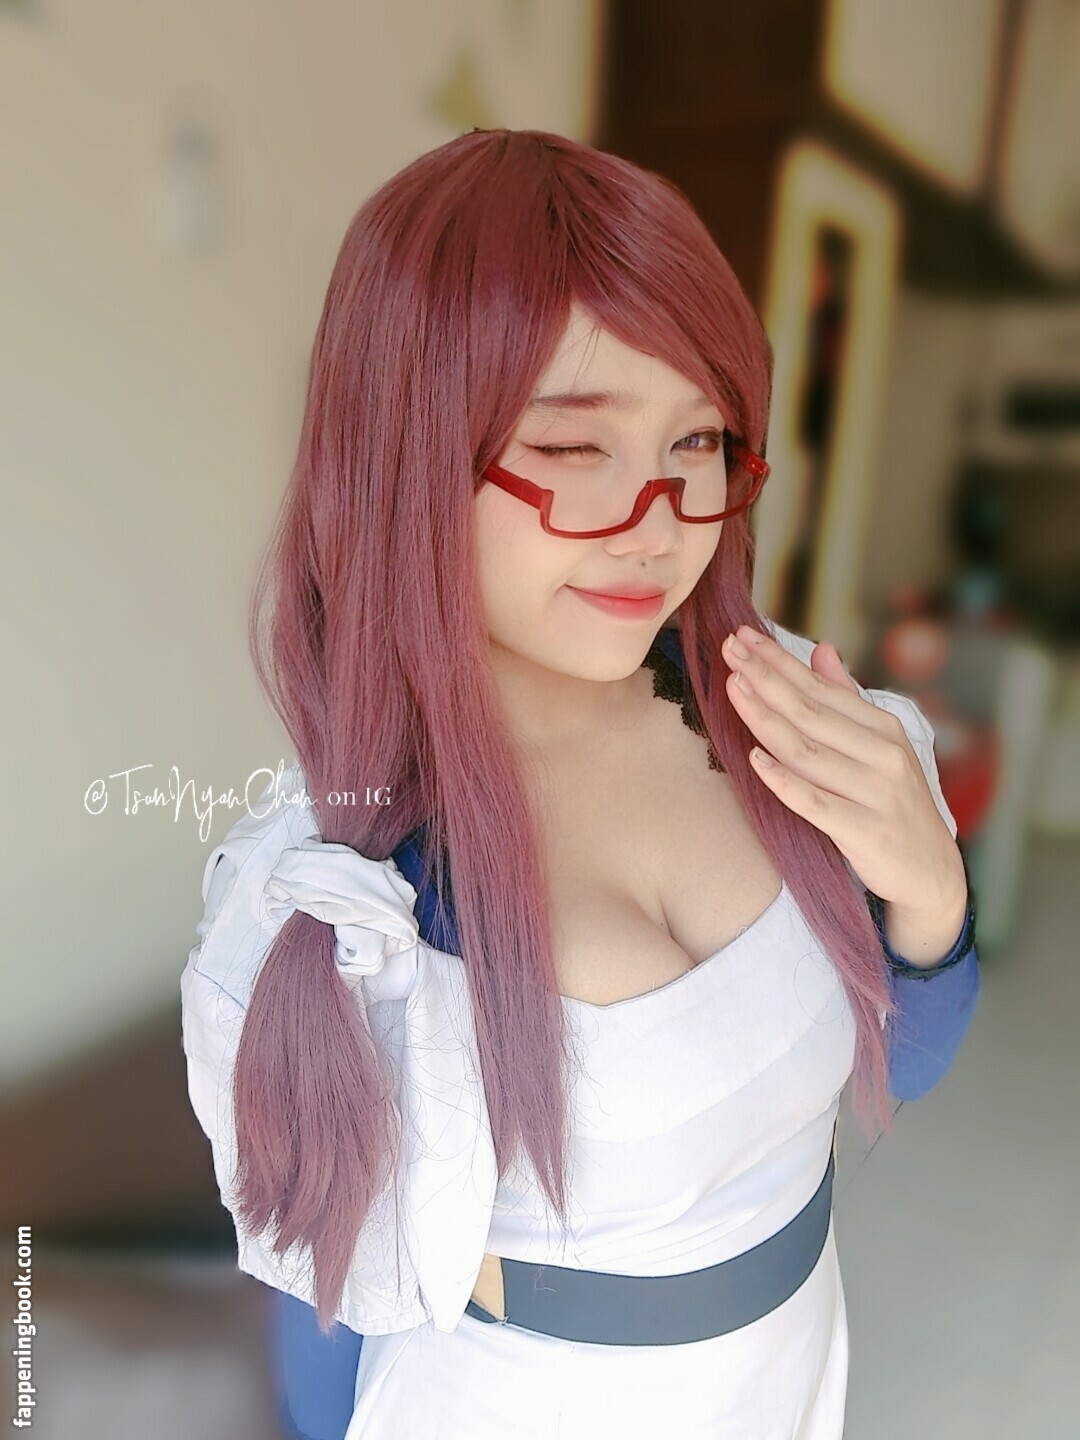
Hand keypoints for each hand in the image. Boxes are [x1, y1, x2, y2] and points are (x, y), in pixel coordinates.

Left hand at [722, 624, 965, 912]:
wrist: (929, 870)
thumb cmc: (893, 803)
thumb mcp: (880, 747)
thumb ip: (848, 700)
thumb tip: (822, 650)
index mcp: (884, 729)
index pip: (821, 688)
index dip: (780, 661)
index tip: (743, 638)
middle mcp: (884, 755)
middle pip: (810, 713)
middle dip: (766, 678)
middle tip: (729, 651)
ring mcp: (876, 793)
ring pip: (807, 752)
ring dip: (765, 719)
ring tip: (733, 691)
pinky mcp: (864, 832)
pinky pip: (815, 803)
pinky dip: (783, 780)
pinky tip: (754, 761)